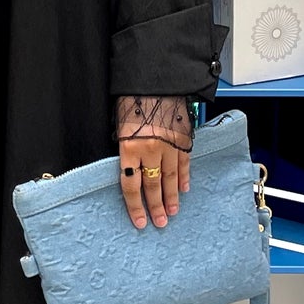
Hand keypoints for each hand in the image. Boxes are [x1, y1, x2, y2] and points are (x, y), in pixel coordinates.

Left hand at [115, 95, 193, 230]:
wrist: (156, 81)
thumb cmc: (133, 99)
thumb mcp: (119, 124)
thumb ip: (125, 147)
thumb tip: (129, 167)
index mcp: (129, 147)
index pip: (131, 185)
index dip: (135, 206)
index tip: (139, 221)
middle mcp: (149, 150)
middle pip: (152, 185)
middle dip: (155, 206)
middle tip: (159, 222)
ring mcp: (168, 146)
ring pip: (170, 178)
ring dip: (171, 197)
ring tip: (172, 212)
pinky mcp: (183, 139)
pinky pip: (183, 163)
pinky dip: (184, 177)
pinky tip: (184, 189)